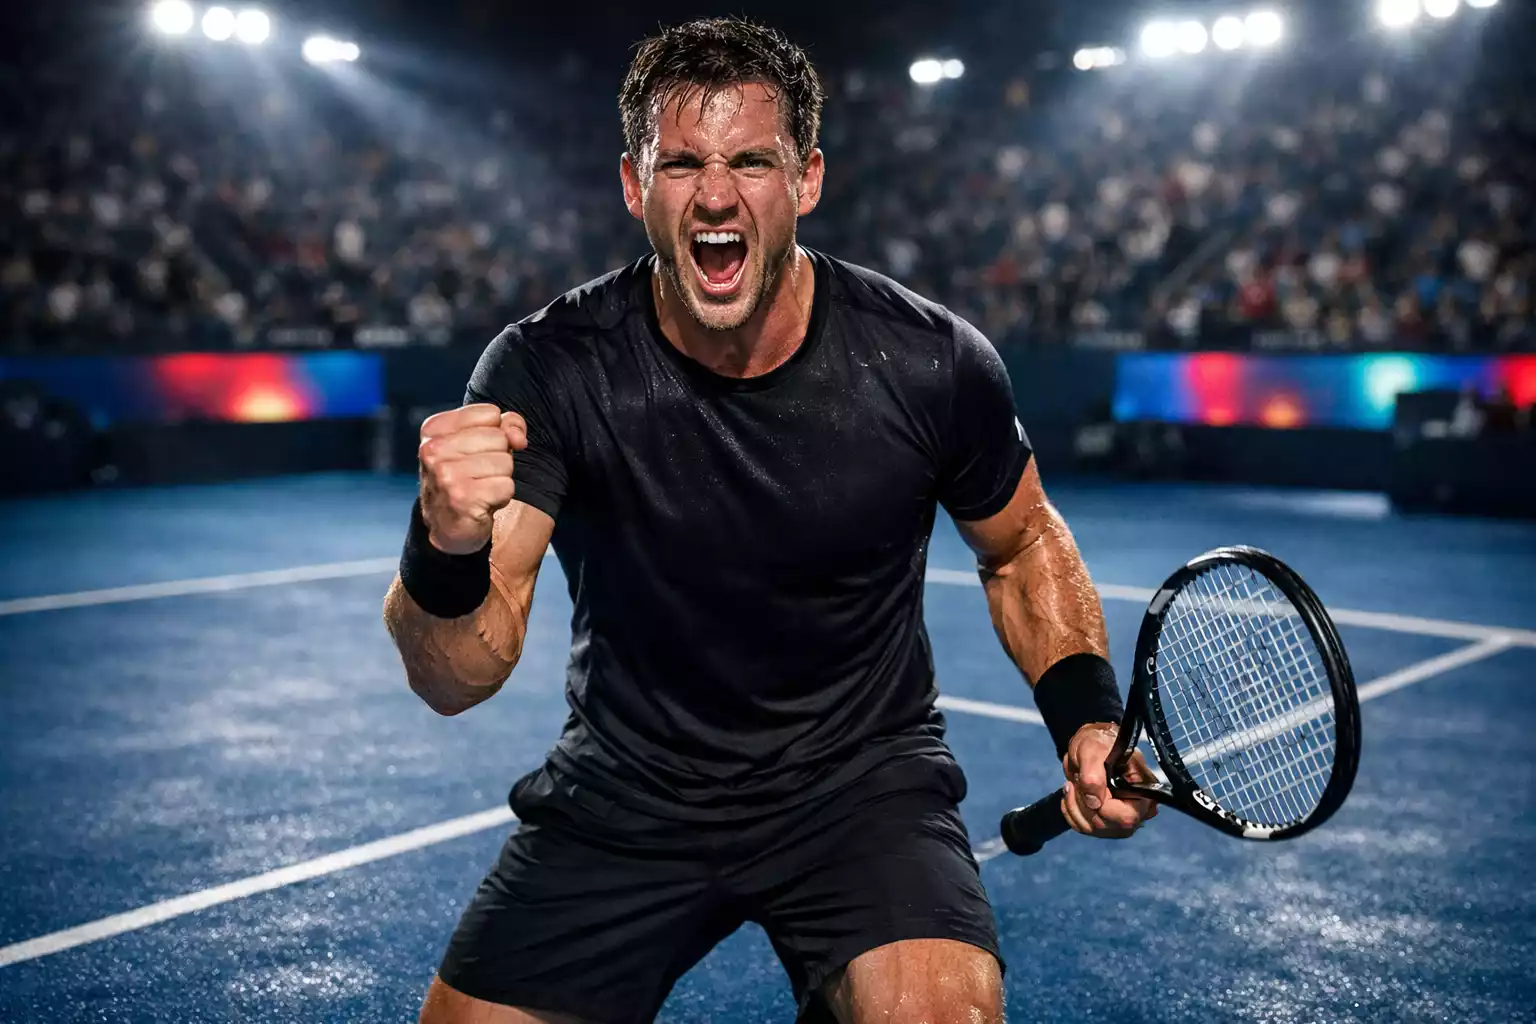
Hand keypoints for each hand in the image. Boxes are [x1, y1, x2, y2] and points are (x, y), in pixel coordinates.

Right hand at [418, 403, 527, 553]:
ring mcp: (445, 475)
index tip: (478, 451)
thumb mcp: (480, 442)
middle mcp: (433, 450)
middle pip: (499, 438)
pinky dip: (501, 496)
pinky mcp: (462, 498)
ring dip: (500, 478)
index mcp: (434, 429)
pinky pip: (507, 486)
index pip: (490, 413)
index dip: (495, 433)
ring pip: (505, 462)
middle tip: (478, 474)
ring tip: (480, 487)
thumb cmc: (466, 477)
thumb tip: (518, 438)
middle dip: (498, 457)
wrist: (447, 526)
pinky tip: (483, 502)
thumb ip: (506, 425)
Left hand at [1060, 722, 1158, 838]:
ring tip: (1073, 783)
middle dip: (1085, 804)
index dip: (1103, 806)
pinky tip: (1071, 793)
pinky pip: (1083, 828)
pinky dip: (1070, 811)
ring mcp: (1120, 820)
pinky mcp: (1105, 822)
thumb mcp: (1092, 750)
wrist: (1092, 745)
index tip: (1087, 783)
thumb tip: (1094, 803)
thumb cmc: (1099, 742)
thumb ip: (1093, 775)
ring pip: (1092, 829)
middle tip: (1078, 780)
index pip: (1126, 817)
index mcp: (1143, 792)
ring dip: (1075, 806)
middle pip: (1108, 827)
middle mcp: (1137, 811)